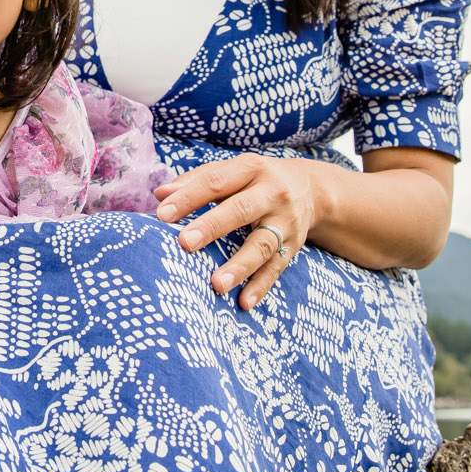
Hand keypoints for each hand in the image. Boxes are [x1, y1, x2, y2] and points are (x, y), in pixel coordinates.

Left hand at [153, 154, 328, 308]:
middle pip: (240, 210)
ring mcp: (285, 222)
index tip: (162, 214)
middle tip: (185, 243)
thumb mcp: (231, 171)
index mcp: (250, 169)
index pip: (215, 182)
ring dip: (239, 266)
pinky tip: (244, 302)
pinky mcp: (294, 246)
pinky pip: (277, 268)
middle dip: (212, 227)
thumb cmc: (254, 181)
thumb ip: (196, 181)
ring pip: (262, 245)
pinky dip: (261, 286)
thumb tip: (160, 194)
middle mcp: (271, 193)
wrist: (310, 190)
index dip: (188, 197)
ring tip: (216, 284)